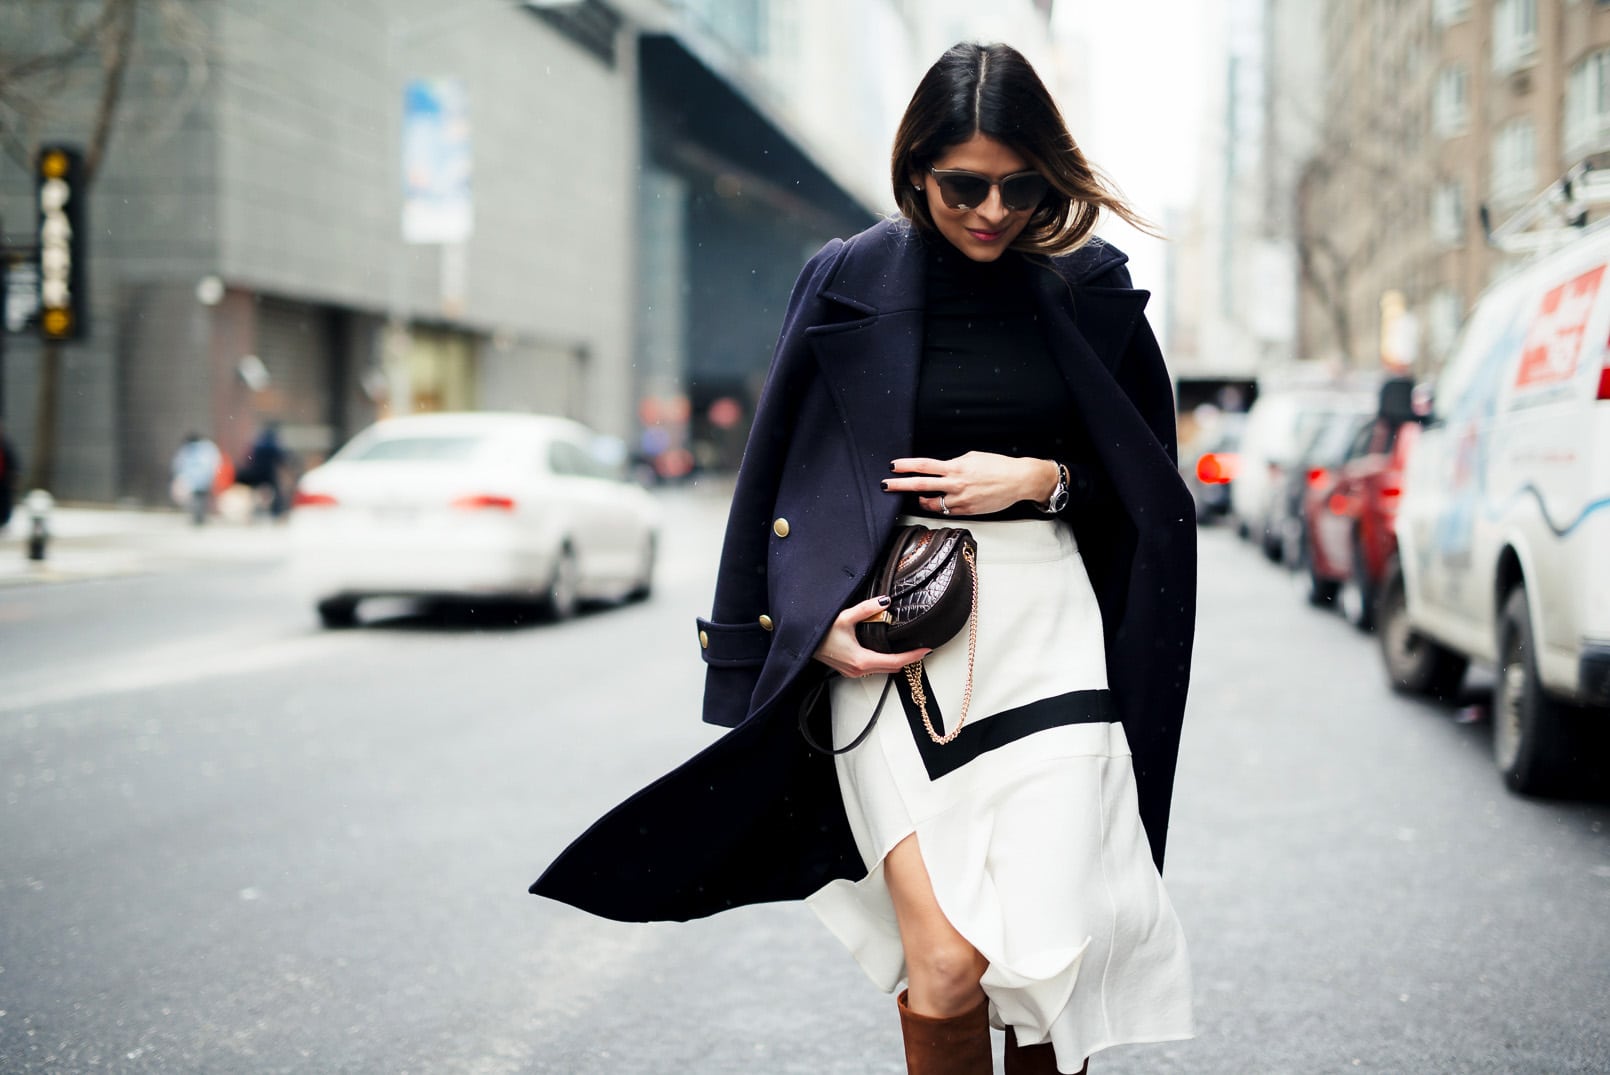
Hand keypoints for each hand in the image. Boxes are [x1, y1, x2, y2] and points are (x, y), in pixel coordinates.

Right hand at [812, 595, 930, 677]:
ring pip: (883, 670)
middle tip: (921, 647)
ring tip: (908, 648)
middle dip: (908, 659)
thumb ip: (867, 609)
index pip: (895, 661)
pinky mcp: (849, 670)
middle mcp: (859, 670)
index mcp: (862, 660)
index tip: (925, 649)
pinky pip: (873, 669)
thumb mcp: (845, 617)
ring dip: (896, 661)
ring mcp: (854, 672)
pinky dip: (885, 662)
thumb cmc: (820, 633)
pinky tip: (887, 651)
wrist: (803, 643)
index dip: (913, 656)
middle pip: (892, 668)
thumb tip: (885, 601)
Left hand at [883, 452, 1058, 515]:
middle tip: (885, 485)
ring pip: (931, 503)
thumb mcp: (972, 457)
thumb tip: (942, 469)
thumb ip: (954, 464)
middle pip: (921, 485)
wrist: (1018, 480)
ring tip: (917, 497)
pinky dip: (940, 506)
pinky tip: (939, 502)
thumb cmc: (997, 466)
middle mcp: (956, 484)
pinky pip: (946, 510)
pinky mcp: (967, 511)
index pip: (925, 466)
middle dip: (900, 485)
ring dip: (921, 500)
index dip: (907, 466)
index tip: (893, 466)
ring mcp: (960, 500)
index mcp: (956, 467)